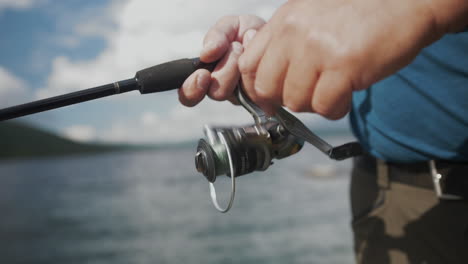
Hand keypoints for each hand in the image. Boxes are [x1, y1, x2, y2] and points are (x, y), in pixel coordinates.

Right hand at [178, 15, 265, 105]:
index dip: (192, 89)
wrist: (277, 35)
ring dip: (241, 66)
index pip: (189, 94)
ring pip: (239, 92)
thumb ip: (215, 36)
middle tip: (234, 48)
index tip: (202, 75)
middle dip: (225, 69)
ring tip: (247, 48)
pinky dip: (257, 67)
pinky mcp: (262, 97)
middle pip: (216, 93)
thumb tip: (206, 53)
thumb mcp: (229, 26)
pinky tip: (259, 56)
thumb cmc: (248, 33)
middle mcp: (223, 88)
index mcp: (207, 76)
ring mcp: (242, 95)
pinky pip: (257, 92)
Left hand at [238, 0, 447, 118]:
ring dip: (314, 104)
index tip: (268, 101)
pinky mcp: (343, 66)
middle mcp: (295, 32)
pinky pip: (323, 106)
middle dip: (285, 100)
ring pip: (295, 101)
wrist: (407, 3)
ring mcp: (318, 49)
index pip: (249, 63)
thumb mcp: (312, 18)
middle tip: (308, 95)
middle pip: (266, 87)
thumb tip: (267, 83)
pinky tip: (347, 95)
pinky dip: (335, 108)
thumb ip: (286, 44)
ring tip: (333, 89)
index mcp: (285, 20)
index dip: (255, 89)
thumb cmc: (362, 13)